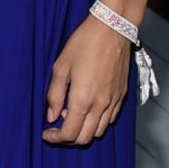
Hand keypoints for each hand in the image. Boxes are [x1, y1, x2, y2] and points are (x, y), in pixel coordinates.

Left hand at [43, 16, 130, 145]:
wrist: (112, 28)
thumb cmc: (85, 43)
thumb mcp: (61, 67)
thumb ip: (54, 95)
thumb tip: (51, 116)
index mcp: (82, 99)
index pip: (69, 134)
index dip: (55, 138)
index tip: (46, 133)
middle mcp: (100, 105)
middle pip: (85, 138)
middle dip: (68, 139)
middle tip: (56, 129)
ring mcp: (114, 101)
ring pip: (99, 132)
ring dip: (84, 131)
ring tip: (71, 116)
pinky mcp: (122, 96)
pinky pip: (110, 119)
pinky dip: (97, 122)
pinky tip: (87, 109)